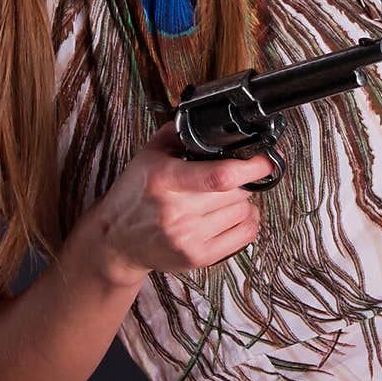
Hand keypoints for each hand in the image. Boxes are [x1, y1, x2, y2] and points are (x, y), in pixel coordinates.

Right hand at [86, 119, 274, 286]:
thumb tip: (215, 122)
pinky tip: (230, 215)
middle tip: (230, 177)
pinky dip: (246, 221)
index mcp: (164, 179)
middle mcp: (176, 211)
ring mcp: (188, 238)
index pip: (219, 176)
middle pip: (236, 193)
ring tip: (223, 197)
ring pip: (244, 212)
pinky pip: (245, 236)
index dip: (250, 166)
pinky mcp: (198, 258)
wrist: (116, 240)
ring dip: (241, 201)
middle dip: (242, 181)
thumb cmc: (135, 193)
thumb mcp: (149, 154)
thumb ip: (180, 133)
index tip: (265, 158)